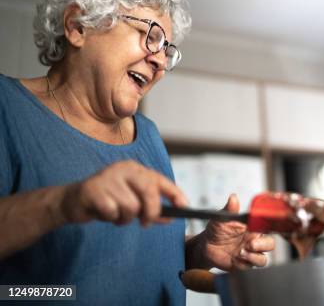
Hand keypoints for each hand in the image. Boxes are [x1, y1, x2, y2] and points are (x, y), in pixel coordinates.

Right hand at [59, 160, 187, 226]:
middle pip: (149, 191)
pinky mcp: (92, 189)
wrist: (71, 201)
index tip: (185, 206)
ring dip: (125, 218)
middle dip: (152, 210)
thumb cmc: (106, 201)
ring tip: (115, 215)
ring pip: (131, 206)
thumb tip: (171, 217)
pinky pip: (112, 211)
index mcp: (133, 168)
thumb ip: (150, 208)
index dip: (174, 192)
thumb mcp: (131, 202)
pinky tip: (102, 213)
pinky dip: (110, 218)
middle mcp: (122, 168)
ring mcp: (107, 177)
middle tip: (146, 223)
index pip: (159, 179)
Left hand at [198, 194, 274, 270]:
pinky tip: (235, 259)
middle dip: (263, 245)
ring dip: (254, 257)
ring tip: (240, 253)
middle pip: (270, 244)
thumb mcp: (221, 218)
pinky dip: (244, 264)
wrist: (206, 246)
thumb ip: (229, 209)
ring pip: (263, 259)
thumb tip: (233, 198)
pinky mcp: (243, 264)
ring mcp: (250, 254)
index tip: (261, 228)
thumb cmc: (216, 230)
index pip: (267, 227)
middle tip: (250, 244)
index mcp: (252, 228)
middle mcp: (254, 241)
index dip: (269, 228)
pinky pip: (250, 267)